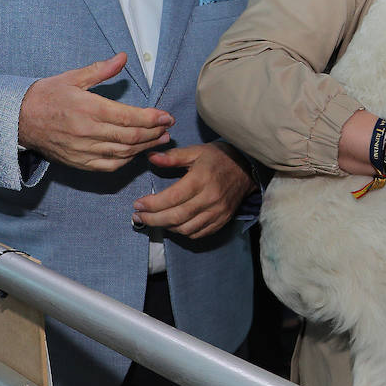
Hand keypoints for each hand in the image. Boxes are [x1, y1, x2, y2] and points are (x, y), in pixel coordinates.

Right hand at [18, 53, 173, 171]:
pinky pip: (109, 165)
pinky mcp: (78, 162)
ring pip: (123, 152)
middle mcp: (87, 131)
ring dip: (145, 147)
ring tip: (160, 139)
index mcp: (88, 108)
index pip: (129, 117)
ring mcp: (82, 150)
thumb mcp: (72, 77)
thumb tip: (123, 57)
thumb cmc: (46, 95)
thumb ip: (101, 70)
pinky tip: (136, 152)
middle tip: (168, 128)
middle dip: (154, 133)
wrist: (17, 119)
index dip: (152, 118)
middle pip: (131, 136)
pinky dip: (126, 160)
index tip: (167, 116)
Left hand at [132, 142, 255, 237]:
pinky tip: (174, 224)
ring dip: (166, 227)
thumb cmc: (219, 158)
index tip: (138, 205)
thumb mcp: (196, 151)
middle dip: (153, 220)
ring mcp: (217, 211)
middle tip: (138, 217)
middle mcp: (209, 198)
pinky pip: (198, 233)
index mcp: (201, 179)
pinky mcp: (222, 220)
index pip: (171, 198)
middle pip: (176, 217)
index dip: (151, 204)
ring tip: (154, 220)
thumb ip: (173, 157)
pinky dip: (183, 232)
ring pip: (186, 229)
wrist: (248, 168)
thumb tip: (151, 157)